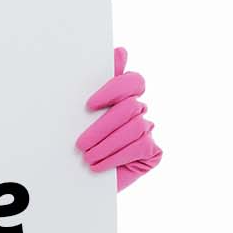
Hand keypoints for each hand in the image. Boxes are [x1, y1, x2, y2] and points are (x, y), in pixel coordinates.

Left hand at [77, 46, 161, 190]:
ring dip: (106, 145)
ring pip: (134, 127)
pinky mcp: (154, 152)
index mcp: (124, 96)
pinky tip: (98, 165)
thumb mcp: (81, 114)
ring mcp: (148, 130)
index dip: (114, 90)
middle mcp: (139, 110)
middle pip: (130, 107)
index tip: (89, 105)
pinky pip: (140, 146)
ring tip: (87, 157)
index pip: (132, 81)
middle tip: (80, 144)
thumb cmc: (80, 143)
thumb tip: (121, 51)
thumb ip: (96, 83)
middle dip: (102, 127)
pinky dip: (116, 156)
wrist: (78, 181)